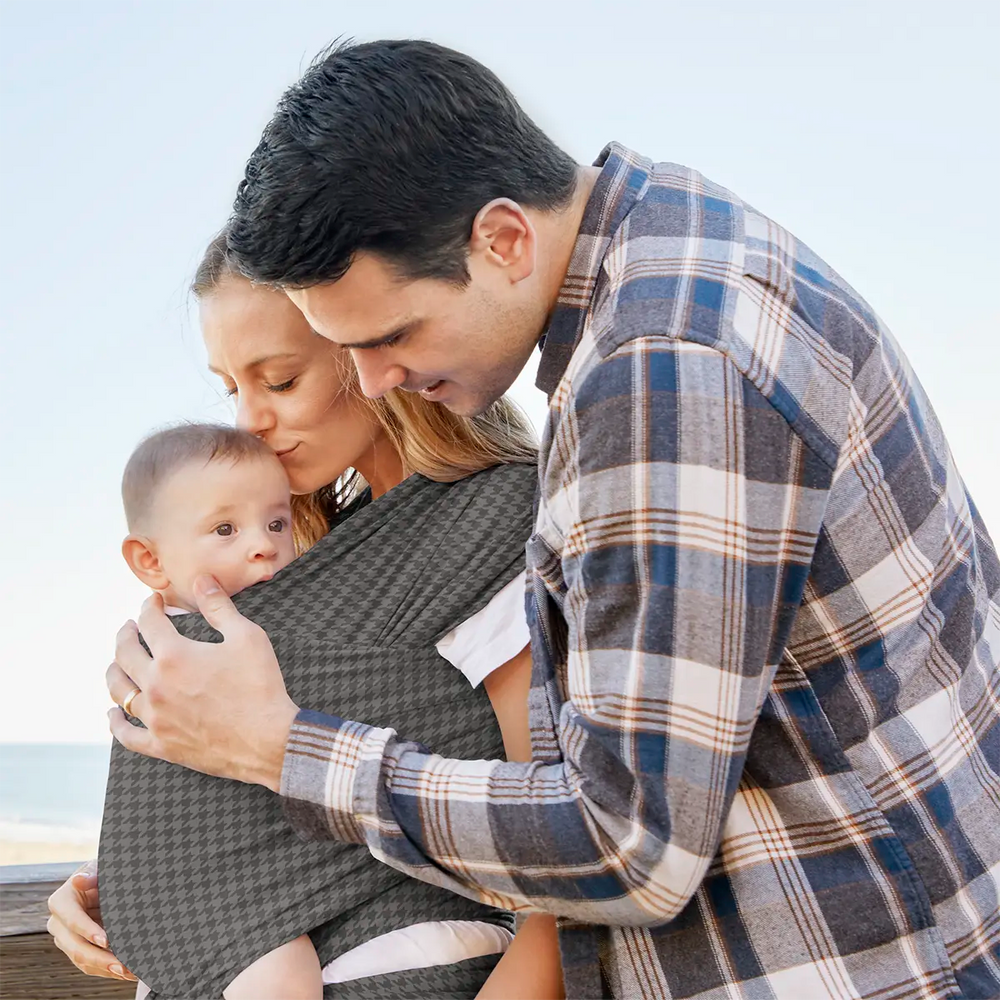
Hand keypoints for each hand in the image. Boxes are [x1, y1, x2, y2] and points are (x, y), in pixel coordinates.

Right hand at [46, 859, 136, 982]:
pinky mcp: (77, 950)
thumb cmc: (100, 874)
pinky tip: (126, 973)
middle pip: (76, 947)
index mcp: (60, 902)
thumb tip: (79, 880)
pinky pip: (90, 965)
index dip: (88, 931)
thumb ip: (92, 876)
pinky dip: (107, 970)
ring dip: (106, 969)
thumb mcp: (98, 870)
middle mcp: (58, 924)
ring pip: (83, 961)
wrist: (100, 883)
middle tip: (122, 966)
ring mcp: (66, 940)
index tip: (106, 940)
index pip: (73, 920)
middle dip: (100, 959)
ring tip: (130, 973)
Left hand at [106, 576, 298, 791]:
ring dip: (114, 672)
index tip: (153, 601)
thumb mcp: (246, 637)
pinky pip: (126, 734)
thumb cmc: (260, 686)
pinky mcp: (161, 744)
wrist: (268, 739)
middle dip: (126, 634)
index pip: (150, 622)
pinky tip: (113, 713)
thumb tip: (202, 580)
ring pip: (119, 692)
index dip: (149, 607)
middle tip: (130, 627)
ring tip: (117, 664)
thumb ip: (219, 607)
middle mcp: (156, 685)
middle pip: (125, 654)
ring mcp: (155, 717)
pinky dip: (116, 722)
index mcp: (174, 655)